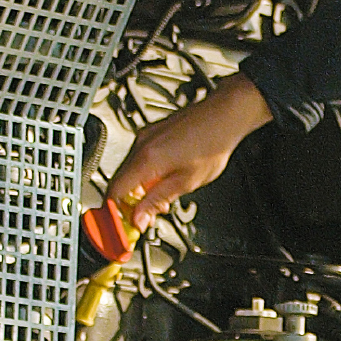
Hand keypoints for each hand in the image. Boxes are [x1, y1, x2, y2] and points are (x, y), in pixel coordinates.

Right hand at [106, 75, 273, 231]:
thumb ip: (157, 201)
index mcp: (146, 159)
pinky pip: (139, 158)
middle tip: (145, 217)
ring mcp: (146, 136)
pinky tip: (164, 179)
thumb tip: (139, 219)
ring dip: (139, 189)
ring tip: (162, 198)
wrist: (225, 115)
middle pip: (120, 182)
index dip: (115, 212)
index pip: (115, 191)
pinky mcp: (153, 132)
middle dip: (129, 203)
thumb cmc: (213, 143)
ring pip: (129, 170)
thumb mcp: (186, 182)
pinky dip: (146, 174)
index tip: (123, 225)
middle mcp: (141, 145)